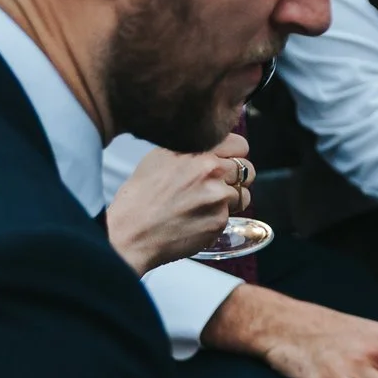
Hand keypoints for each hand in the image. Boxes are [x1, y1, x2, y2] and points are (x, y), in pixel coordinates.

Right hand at [106, 135, 248, 273]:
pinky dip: (218, 220)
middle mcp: (211, 170)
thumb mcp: (162, 156)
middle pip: (247, 170)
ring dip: (230, 201)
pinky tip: (196, 220)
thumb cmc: (140, 196)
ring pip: (244, 196)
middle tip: (218, 187)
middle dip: (236, 179)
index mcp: (198, 150)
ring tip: (204, 206)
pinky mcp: (219, 221)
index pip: (240, 145)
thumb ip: (193, 148)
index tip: (227, 163)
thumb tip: (216, 146)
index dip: (234, 155)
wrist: (130, 232)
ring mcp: (218, 197)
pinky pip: (231, 217)